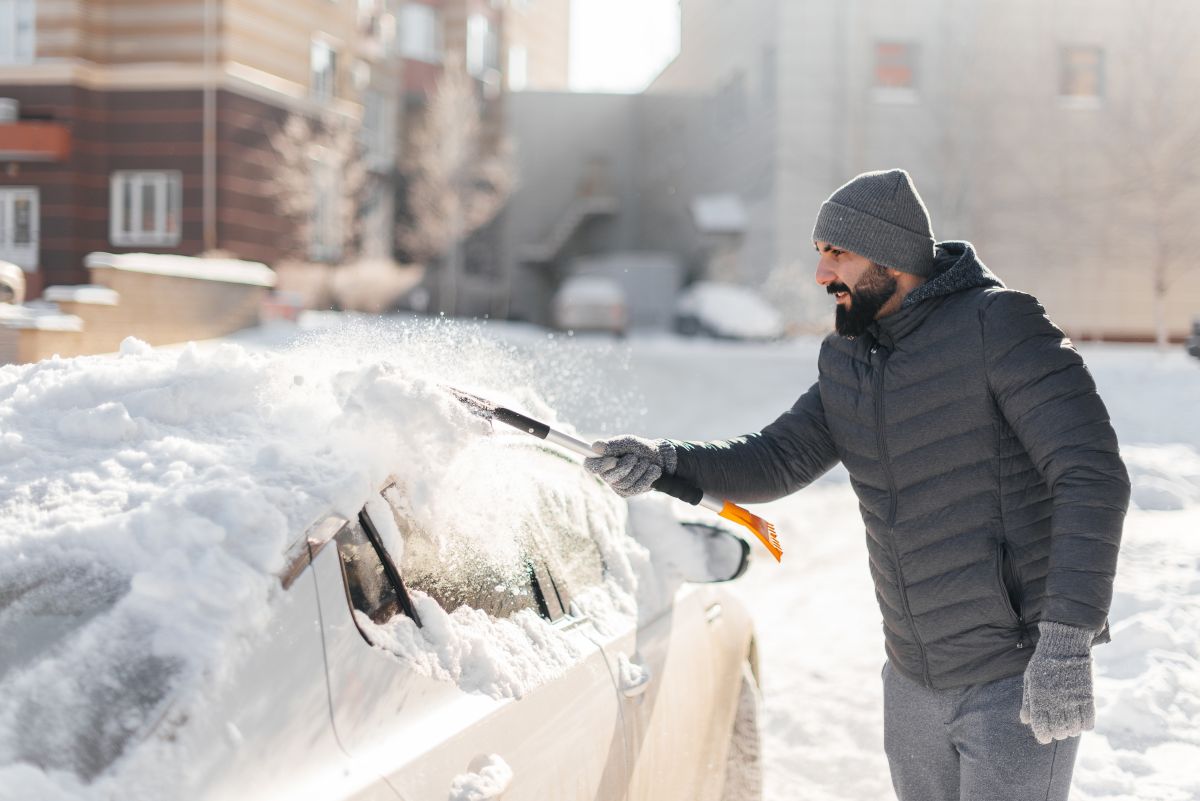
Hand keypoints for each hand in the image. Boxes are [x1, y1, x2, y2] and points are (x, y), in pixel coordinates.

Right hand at [583, 435, 676, 496]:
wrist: (658, 459)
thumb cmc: (639, 449)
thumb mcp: (628, 442)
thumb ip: (613, 445)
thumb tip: (595, 446)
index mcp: (602, 460)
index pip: (589, 465)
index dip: (599, 465)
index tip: (612, 460)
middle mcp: (606, 474)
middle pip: (610, 476)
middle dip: (626, 465)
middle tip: (635, 457)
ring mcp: (616, 485)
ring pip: (625, 482)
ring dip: (640, 469)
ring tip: (645, 462)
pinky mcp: (627, 493)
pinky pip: (636, 488)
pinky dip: (647, 477)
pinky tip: (651, 471)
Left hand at [1020, 622, 1095, 743]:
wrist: (1065, 643)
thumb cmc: (1043, 661)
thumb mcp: (1030, 678)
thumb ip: (1027, 700)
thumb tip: (1024, 720)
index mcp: (1039, 696)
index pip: (1040, 726)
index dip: (1042, 736)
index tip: (1044, 738)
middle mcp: (1055, 700)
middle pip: (1058, 730)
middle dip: (1057, 733)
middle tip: (1057, 730)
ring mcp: (1072, 699)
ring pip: (1074, 728)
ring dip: (1071, 730)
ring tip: (1068, 726)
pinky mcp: (1087, 695)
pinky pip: (1089, 720)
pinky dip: (1085, 725)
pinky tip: (1081, 723)